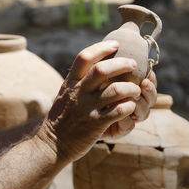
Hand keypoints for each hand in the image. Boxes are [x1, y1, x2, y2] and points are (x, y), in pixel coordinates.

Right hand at [37, 40, 155, 161]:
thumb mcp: (65, 94)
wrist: (52, 144)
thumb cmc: (61, 118)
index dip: (102, 47)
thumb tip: (94, 65)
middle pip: (102, 70)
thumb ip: (78, 81)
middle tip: (133, 64)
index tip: (116, 43)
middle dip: (123, 64)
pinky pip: (119, 111)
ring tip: (136, 90)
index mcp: (70, 83)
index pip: (84, 57)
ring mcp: (87, 108)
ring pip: (116, 90)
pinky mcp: (96, 124)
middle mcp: (79, 93)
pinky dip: (129, 106)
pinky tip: (130, 106)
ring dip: (131, 88)